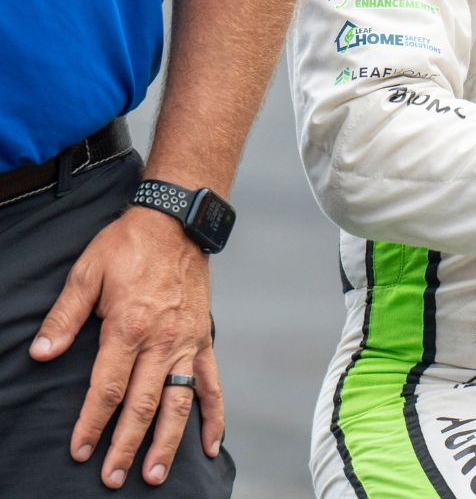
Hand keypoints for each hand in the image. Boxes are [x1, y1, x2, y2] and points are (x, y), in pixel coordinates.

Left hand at [31, 206, 223, 488]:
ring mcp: (188, 345)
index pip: (109, 388)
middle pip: (144, 405)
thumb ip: (64, 317)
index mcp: (130, 328)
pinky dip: (213, 416)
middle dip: (126, 445)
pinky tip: (210, 444)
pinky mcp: (203, 342)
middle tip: (112, 478)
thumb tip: (40, 353)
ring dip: (168, 442)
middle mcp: (163, 342)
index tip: (81, 450)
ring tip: (155, 475)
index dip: (92, 422)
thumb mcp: (86, 274)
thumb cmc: (128, 247)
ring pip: (179, 403)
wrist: (177, 224)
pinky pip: (212, 384)